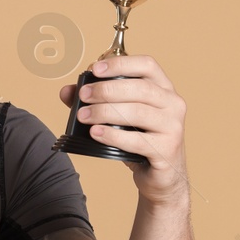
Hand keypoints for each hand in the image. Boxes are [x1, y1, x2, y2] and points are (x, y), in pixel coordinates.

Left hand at [58, 54, 189, 206]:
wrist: (162, 176)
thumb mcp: (120, 118)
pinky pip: (136, 140)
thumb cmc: (141, 140)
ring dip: (105, 112)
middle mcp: (173, 104)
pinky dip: (113, 135)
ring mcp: (172, 127)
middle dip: (107, 90)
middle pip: (139, 88)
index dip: (120, 63)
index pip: (147, 65)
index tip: (95, 69)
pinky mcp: (166, 149)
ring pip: (137, 112)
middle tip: (84, 95)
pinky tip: (96, 133)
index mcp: (164, 88)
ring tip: (83, 116)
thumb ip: (95, 101)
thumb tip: (66, 92)